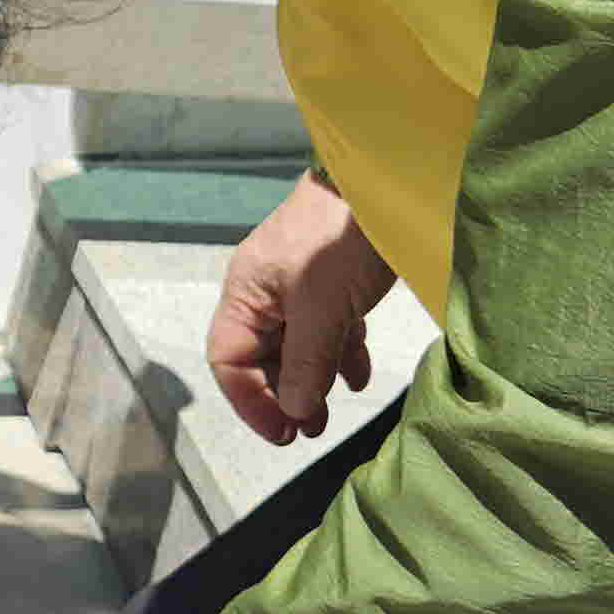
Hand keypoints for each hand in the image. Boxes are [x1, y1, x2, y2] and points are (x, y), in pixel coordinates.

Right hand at [209, 169, 394, 448]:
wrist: (384, 180)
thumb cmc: (341, 241)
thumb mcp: (322, 310)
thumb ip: (305, 363)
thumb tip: (293, 410)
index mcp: (246, 295)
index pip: (229, 362)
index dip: (252, 402)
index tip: (284, 432)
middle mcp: (265, 293)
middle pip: (260, 358)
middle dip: (282, 397)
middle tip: (310, 430)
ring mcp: (299, 287)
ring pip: (295, 347)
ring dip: (310, 383)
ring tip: (329, 415)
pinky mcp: (332, 282)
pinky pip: (326, 330)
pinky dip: (338, 357)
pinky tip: (357, 378)